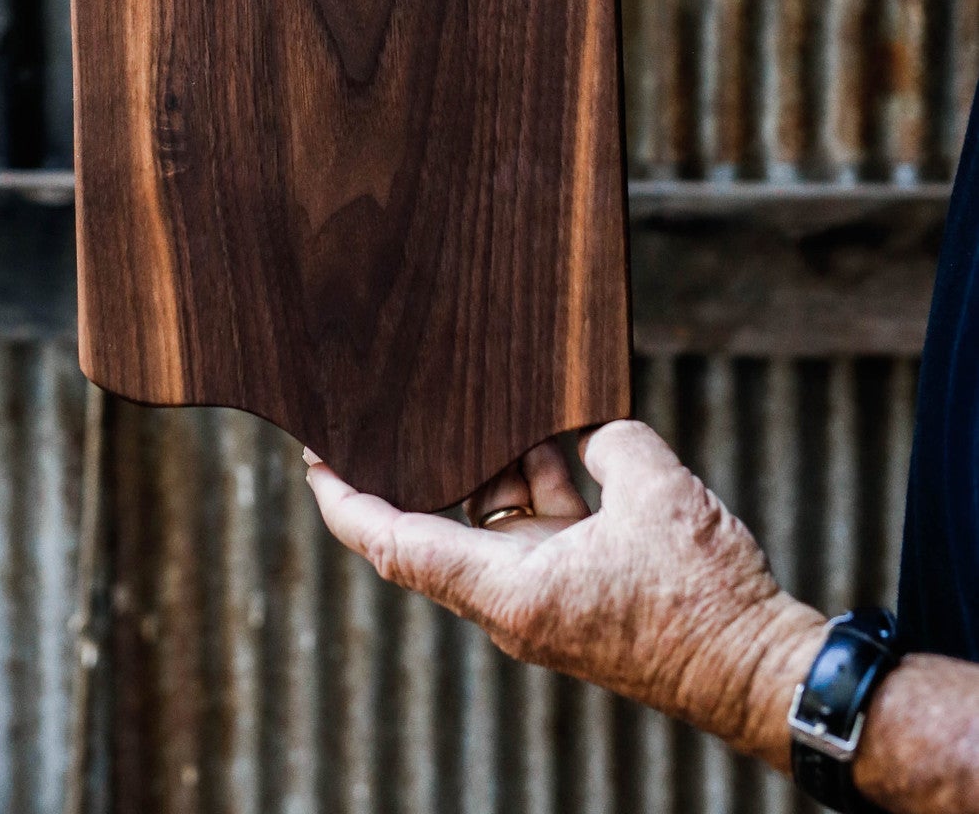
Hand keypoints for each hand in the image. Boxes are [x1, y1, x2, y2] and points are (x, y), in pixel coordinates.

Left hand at [305, 420, 824, 768]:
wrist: (759, 671)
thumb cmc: (704, 601)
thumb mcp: (654, 489)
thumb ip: (605, 438)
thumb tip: (582, 422)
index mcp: (509, 591)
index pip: (396, 545)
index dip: (346, 502)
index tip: (314, 458)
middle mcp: (513, 601)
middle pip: (439, 523)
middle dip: (424, 461)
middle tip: (395, 402)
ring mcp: (544, 598)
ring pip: (495, 519)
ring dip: (498, 462)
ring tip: (501, 400)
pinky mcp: (578, 591)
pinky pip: (539, 528)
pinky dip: (541, 482)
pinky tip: (558, 433)